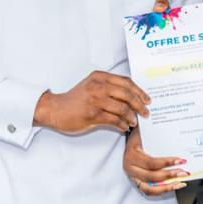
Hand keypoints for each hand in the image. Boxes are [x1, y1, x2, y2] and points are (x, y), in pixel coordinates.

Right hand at [34, 71, 149, 133]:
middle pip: (127, 94)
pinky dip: (121, 124)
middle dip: (139, 105)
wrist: (55, 109)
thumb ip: (108, 87)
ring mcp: (95, 100)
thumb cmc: (75, 99)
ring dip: (131, 117)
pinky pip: (114, 120)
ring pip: (122, 108)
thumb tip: (131, 96)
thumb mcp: (91, 85)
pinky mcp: (92, 114)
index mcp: (100, 77)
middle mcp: (98, 86)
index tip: (147, 100)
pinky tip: (123, 127)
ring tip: (133, 122)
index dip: (139, 91)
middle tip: (145, 112)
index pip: (126, 82)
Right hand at [123, 127, 187, 195]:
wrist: (129, 138)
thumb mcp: (144, 134)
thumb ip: (157, 140)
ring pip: (149, 189)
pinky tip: (172, 186)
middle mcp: (130, 168)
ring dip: (166, 187)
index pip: (151, 163)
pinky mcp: (137, 182)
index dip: (166, 163)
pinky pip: (149, 191)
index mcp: (131, 156)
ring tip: (179, 183)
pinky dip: (161, 190)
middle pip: (151, 177)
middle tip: (182, 172)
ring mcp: (132, 177)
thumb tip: (177, 145)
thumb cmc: (138, 136)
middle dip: (169, 175)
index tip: (179, 160)